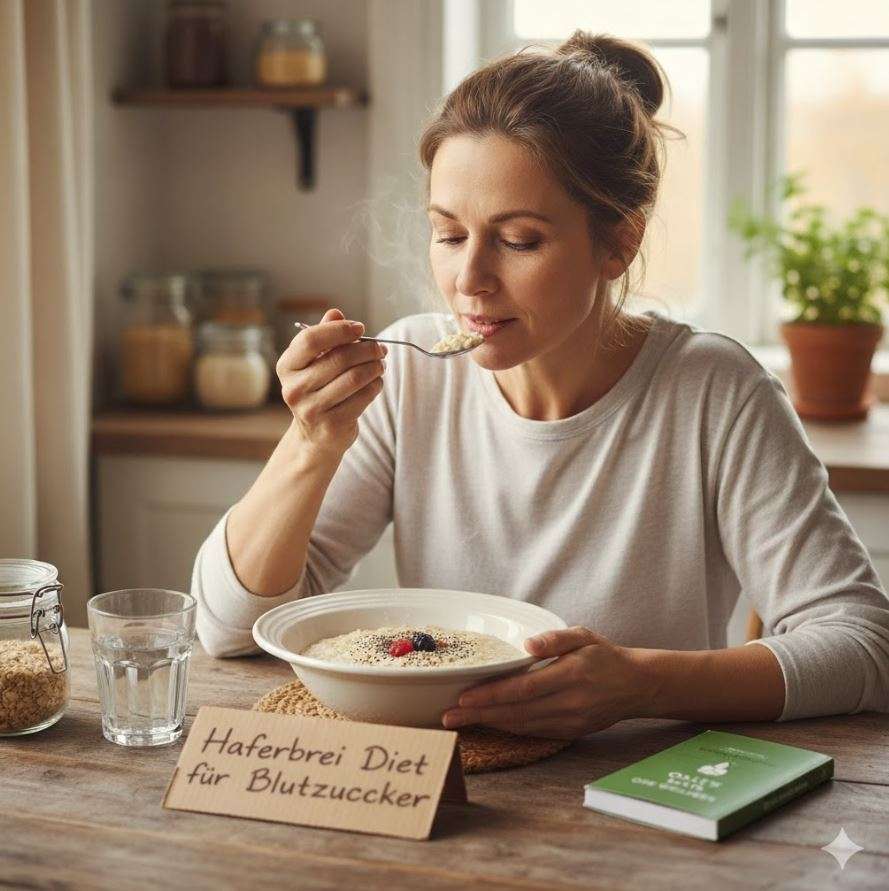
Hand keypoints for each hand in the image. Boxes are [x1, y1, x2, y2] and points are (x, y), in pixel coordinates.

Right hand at [277, 308, 386, 459]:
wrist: (315, 436)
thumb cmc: (318, 390)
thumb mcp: (315, 362)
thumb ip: (324, 336)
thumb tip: (335, 313)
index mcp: (287, 366)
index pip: (310, 340)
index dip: (339, 330)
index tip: (360, 328)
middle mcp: (294, 389)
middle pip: (339, 358)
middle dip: (366, 349)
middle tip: (380, 348)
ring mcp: (311, 409)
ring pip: (354, 378)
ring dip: (374, 367)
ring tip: (380, 364)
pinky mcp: (332, 425)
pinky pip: (363, 397)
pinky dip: (376, 385)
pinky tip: (377, 381)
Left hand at [440, 626, 644, 738]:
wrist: (636, 686)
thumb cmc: (604, 656)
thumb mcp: (583, 635)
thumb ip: (555, 639)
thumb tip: (526, 645)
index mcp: (571, 675)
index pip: (522, 689)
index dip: (491, 695)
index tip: (463, 697)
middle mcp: (569, 702)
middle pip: (516, 712)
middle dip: (479, 714)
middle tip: (448, 716)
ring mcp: (570, 721)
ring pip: (522, 725)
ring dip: (489, 724)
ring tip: (461, 720)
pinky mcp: (570, 732)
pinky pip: (533, 732)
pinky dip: (509, 728)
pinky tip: (490, 723)